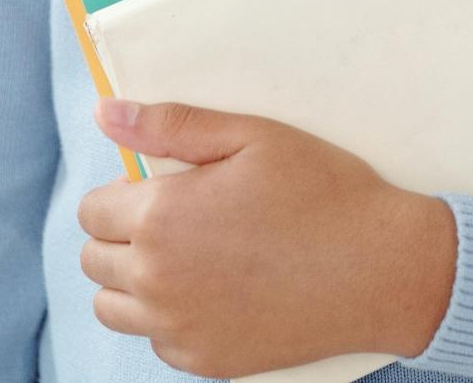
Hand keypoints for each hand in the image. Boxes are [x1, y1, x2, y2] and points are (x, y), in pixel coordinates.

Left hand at [76, 97, 457, 378]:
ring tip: (187, 259)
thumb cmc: (323, 193)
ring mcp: (180, 330)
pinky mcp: (206, 362)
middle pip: (95, 262)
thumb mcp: (251, 137)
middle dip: (123, 236)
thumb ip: (169, 125)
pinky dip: (171, 321)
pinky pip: (158, 343)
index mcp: (160, 218)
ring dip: (134, 284)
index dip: (120, 196)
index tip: (158, 190)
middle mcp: (157, 281)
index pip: (91, 212)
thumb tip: (104, 114)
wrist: (381, 269)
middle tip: (179, 221)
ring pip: (115, 309)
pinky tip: (215, 293)